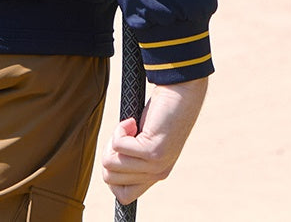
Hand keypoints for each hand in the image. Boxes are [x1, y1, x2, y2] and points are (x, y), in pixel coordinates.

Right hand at [102, 77, 207, 204]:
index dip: (112, 174)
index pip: (124, 196)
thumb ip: (133, 156)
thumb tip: (108, 165)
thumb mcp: (145, 140)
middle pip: (110, 177)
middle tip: (124, 134)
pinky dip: (119, 129)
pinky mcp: (152, 150)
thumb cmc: (160, 111)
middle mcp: (156, 174)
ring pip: (111, 162)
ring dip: (113, 139)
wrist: (182, 93)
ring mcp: (155, 164)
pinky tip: (132, 121)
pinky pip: (118, 146)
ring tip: (130, 126)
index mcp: (155, 175)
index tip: (118, 151)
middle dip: (108, 152)